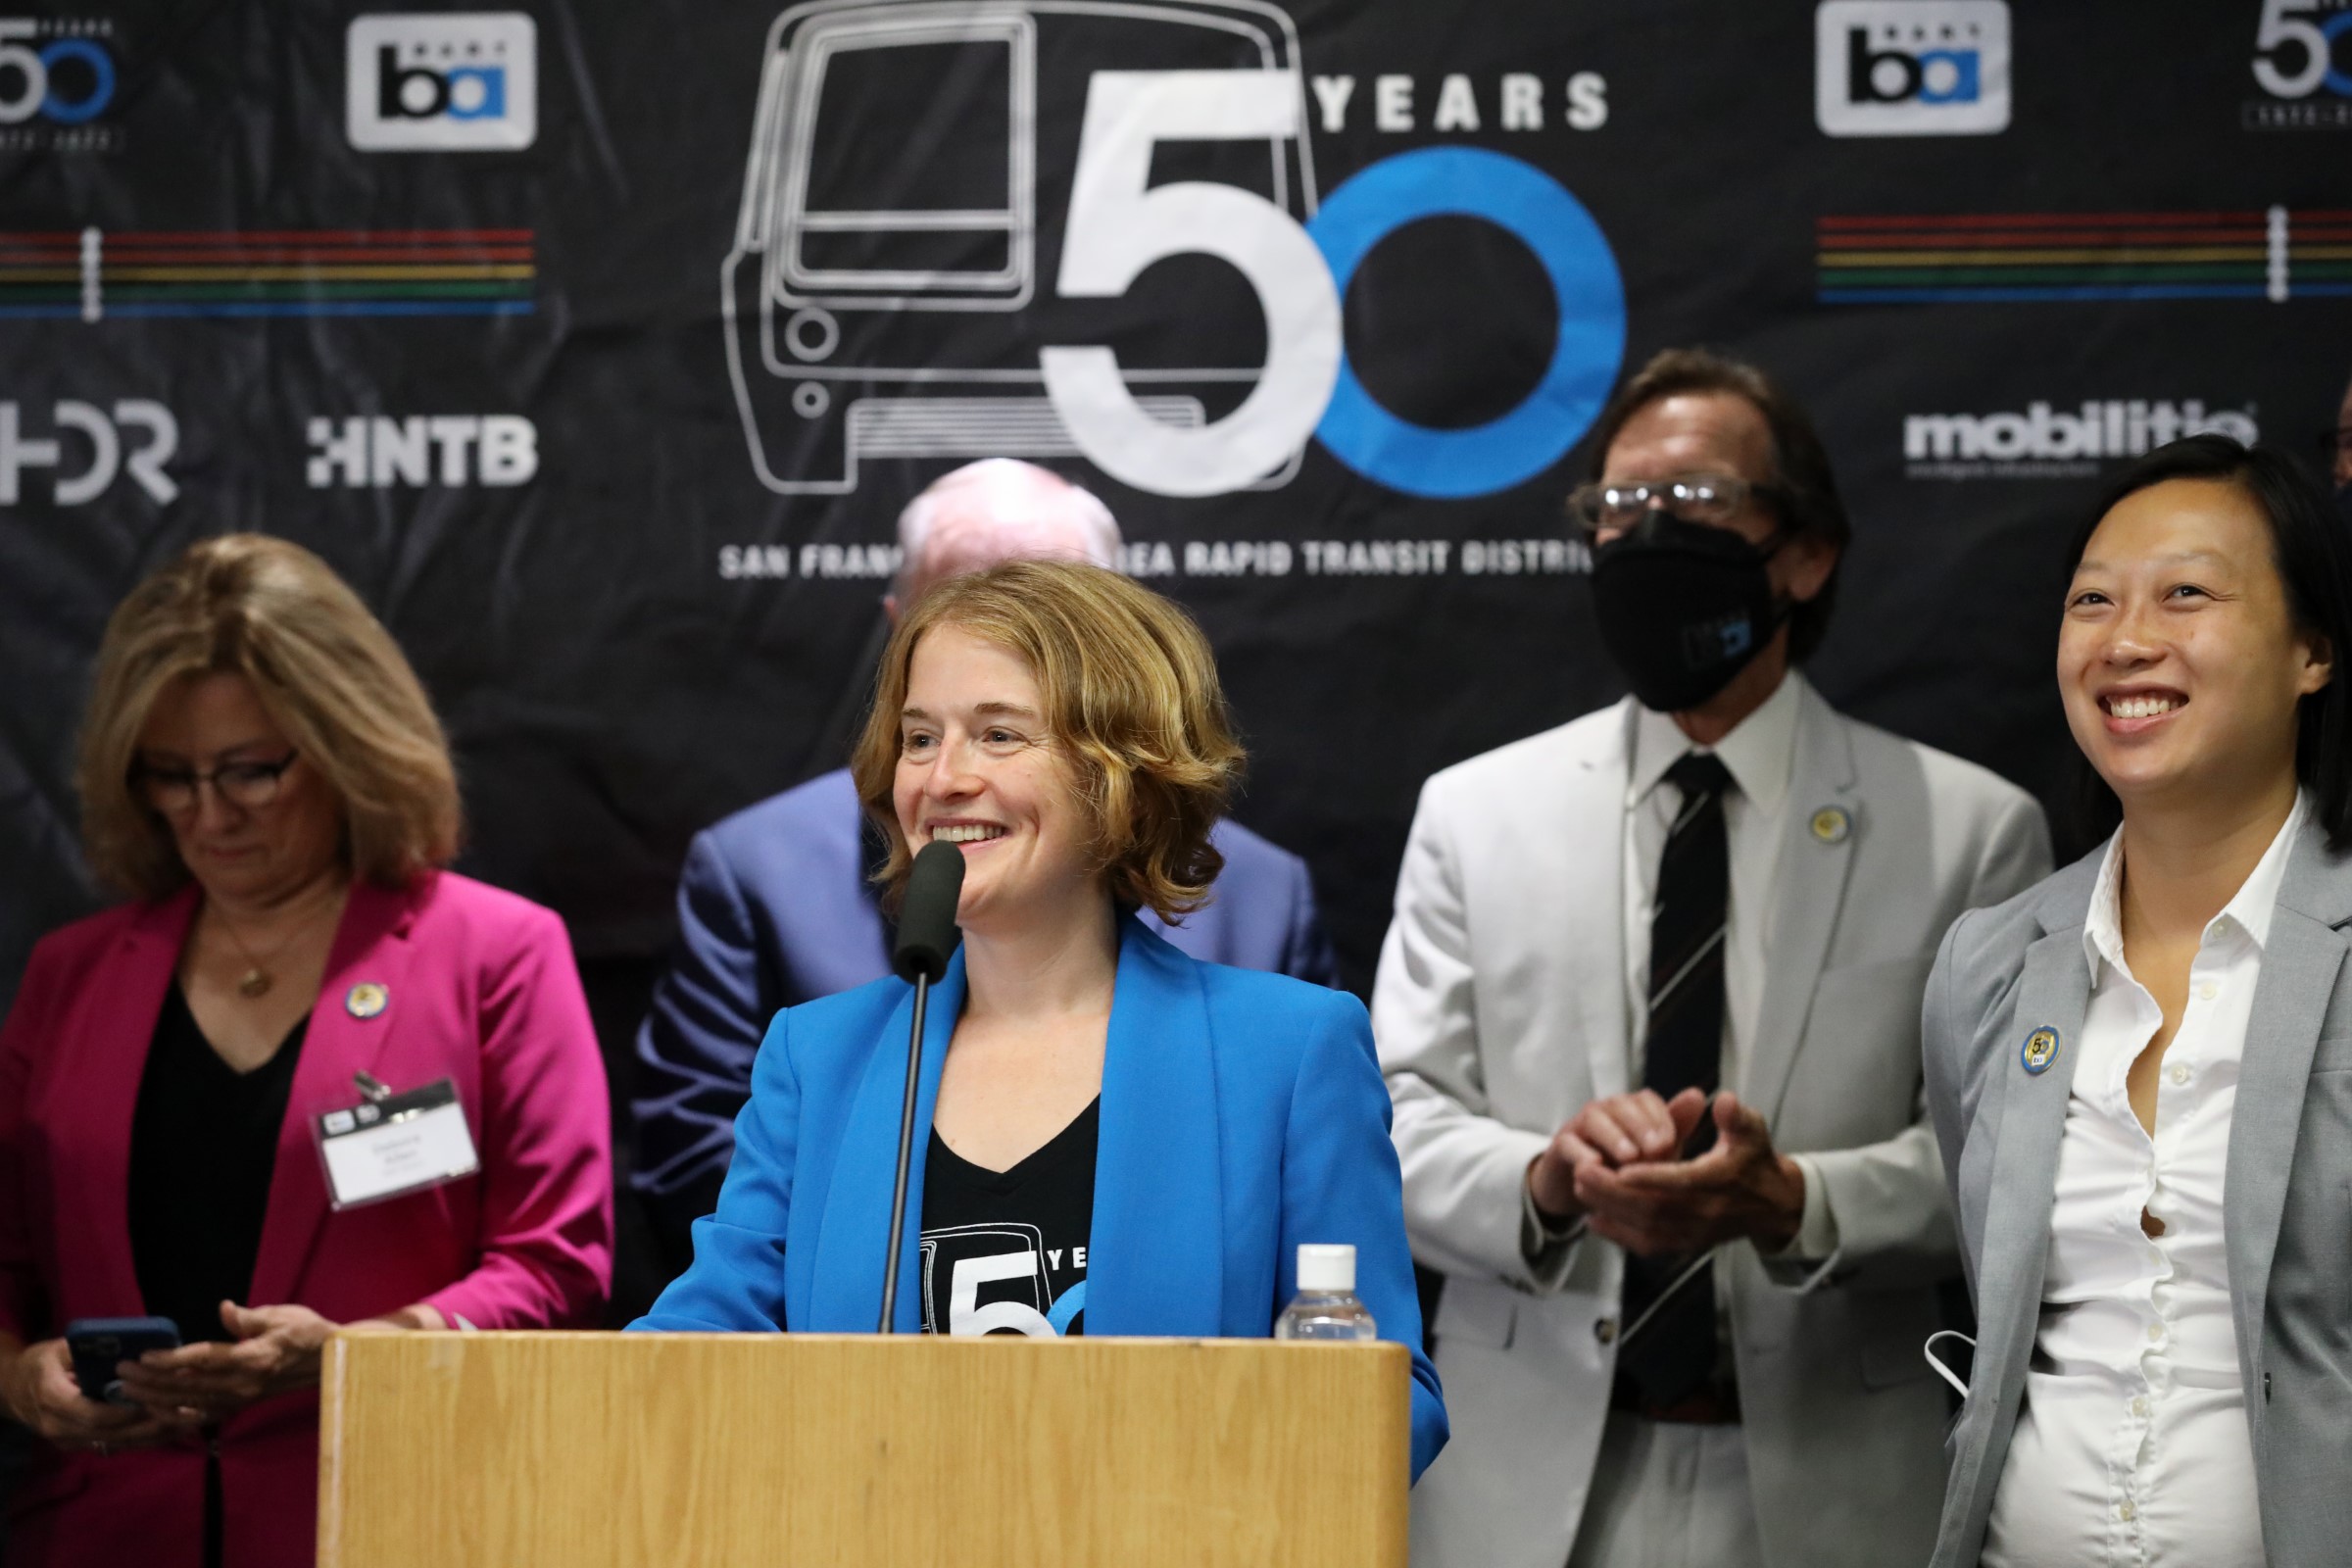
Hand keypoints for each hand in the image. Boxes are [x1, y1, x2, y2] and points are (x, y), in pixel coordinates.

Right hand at [1, 1339, 182, 1452]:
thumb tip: (135, 1344)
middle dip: (145, 1426)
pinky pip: (112, 1446)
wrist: (14, 1390)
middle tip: (181, 1414)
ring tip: (186, 1423)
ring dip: (150, 1436)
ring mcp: (67, 1440)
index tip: (151, 1403)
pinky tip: (171, 1431)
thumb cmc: (43, 1362)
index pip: (88, 1412)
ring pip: (113, 1443)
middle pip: (106, 1433)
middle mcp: (57, 1425)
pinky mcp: (78, 1445)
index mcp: (51, 1397)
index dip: (121, 1412)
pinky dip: (142, 1440)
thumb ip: (93, 1350)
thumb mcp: (62, 1349)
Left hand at [112, 1302, 336, 1423]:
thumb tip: (225, 1310)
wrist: (329, 1361)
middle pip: (188, 1385)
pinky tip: (154, 1409)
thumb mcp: (282, 1315)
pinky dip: (174, 1414)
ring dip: (155, 1398)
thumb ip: (249, 1318)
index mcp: (253, 1359)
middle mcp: (242, 1384)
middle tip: (122, 1371)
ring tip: (128, 1389)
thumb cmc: (306, 1331)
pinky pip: (200, 1415)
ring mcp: (239, 1399)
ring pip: (189, 1403)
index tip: (144, 1355)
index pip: (204, 1360)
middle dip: (151, 1380)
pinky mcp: (237, 1405)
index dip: (172, 1359)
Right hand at [1526, 1087, 1709, 1221]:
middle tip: (1658, 1149)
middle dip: (1641, 1126)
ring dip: (1614, 1137)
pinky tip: (1596, 1166)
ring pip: (1595, 1119)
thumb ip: (1675, 1126)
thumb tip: (1699, 1095)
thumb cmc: (1624, 1166)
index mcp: (1631, 1109)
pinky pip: (1568, 1143)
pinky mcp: (1560, 1146)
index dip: (1661, 1118)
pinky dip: (1581, 1153)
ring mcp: (1580, 1126)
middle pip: (1622, 1105)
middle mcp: (1606, 1111)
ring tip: (1631, 1157)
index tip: (1671, 1141)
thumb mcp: (1655, 1152)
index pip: (1647, 1101)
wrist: (1580, 1187)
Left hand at [1571, 1093, 1805, 1256]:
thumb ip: (1737, 1117)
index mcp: (1719, 1182)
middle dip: (1614, 1192)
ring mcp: (1693, 1233)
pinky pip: (1648, 1245)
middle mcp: (1705, 1213)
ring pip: (1645, 1228)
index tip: (1620, 1167)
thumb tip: (1725, 1100)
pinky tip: (1594, 1219)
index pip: (1682, 1182)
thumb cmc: (1754, 1160)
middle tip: (1582, 1170)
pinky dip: (1619, 1234)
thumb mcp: (1753, 1131)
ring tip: (1579, 1187)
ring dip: (1610, 1210)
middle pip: (1653, 1208)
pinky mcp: (1685, 1245)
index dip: (1651, 1177)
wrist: (1771, 1206)